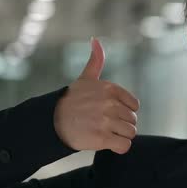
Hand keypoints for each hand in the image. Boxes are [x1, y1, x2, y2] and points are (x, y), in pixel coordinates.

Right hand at [53, 37, 139, 153]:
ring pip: (131, 133)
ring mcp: (105, 121)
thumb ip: (96, 61)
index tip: (109, 113)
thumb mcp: (85, 79)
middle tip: (104, 124)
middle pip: (133, 121)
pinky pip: (125, 146)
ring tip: (104, 133)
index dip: (124, 112)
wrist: (52, 122)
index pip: (134, 106)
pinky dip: (119, 147)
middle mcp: (109, 104)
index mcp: (109, 89)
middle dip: (121, 125)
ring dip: (120, 136)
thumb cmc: (71, 101)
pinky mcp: (102, 138)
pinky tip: (108, 143)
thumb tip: (95, 40)